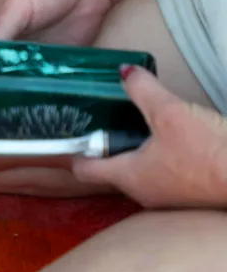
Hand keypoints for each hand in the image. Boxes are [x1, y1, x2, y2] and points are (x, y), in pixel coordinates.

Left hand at [73, 66, 226, 207]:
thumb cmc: (208, 151)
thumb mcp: (170, 113)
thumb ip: (143, 90)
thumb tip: (123, 72)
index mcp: (128, 176)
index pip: (84, 170)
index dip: (71, 153)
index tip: (64, 138)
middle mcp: (142, 193)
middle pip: (111, 171)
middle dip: (105, 149)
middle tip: (101, 124)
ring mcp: (167, 199)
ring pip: (139, 174)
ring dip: (134, 155)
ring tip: (135, 129)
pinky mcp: (189, 197)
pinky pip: (163, 177)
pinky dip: (159, 161)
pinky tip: (170, 143)